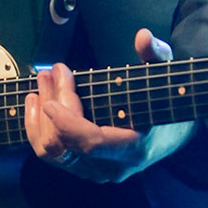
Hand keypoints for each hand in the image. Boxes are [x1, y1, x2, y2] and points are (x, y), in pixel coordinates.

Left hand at [22, 27, 193, 182]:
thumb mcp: (163, 75)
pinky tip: (37, 105)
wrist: (169, 136)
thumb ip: (156, 55)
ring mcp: (95, 171)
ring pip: (52, 152)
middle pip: (65, 144)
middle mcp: (111, 166)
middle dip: (51, 106)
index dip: (66, 124)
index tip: (49, 101)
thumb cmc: (163, 103)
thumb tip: (143, 37)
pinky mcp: (83, 168)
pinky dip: (39, 130)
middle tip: (48, 74)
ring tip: (38, 89)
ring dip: (38, 119)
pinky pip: (52, 154)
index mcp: (133, 147)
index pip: (91, 143)